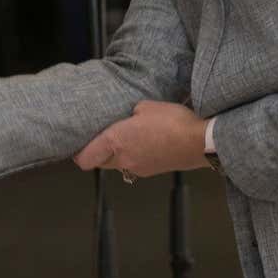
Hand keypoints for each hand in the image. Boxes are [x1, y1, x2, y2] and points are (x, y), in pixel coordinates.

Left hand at [71, 101, 209, 178]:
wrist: (199, 142)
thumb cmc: (172, 121)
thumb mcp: (145, 106)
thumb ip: (130, 113)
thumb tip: (129, 116)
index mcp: (115, 142)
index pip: (85, 159)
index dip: (78, 153)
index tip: (78, 144)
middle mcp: (123, 159)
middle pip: (99, 162)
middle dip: (97, 151)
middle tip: (101, 136)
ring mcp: (137, 168)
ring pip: (117, 164)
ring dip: (116, 154)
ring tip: (126, 137)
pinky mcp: (151, 171)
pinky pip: (133, 165)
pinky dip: (133, 156)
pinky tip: (145, 143)